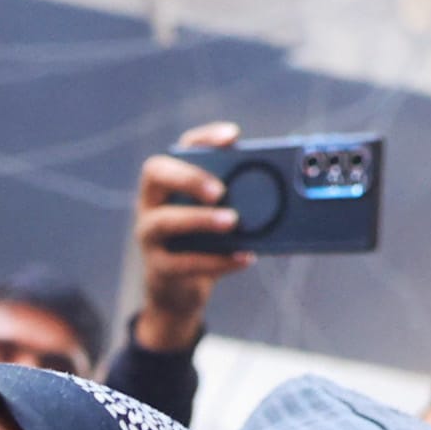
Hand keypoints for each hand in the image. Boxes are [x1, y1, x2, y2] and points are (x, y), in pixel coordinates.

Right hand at [131, 120, 253, 354]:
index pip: (180, 148)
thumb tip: (281, 191)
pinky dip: (217, 261)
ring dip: (199, 219)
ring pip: (164, 222)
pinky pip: (184, 263)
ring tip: (232, 222)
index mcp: (169, 183)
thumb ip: (234, 200)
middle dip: (190, 178)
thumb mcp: (216, 216)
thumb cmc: (203, 244)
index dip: (204, 139)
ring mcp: (149, 237)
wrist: (179, 292)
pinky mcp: (158, 268)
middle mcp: (151, 204)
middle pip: (156, 175)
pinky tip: (244, 258)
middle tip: (220, 190)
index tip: (233, 137)